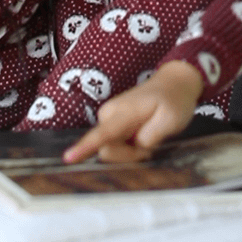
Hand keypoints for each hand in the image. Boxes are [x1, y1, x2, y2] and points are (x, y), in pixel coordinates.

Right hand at [63, 61, 203, 163]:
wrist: (173, 83)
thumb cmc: (174, 101)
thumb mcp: (171, 120)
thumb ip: (151, 136)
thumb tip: (134, 146)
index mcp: (124, 111)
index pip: (102, 133)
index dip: (85, 147)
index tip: (68, 158)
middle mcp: (110, 113)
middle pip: (108, 149)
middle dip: (130, 155)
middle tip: (152, 143)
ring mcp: (109, 117)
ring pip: (111, 149)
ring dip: (132, 151)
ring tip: (150, 135)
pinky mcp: (112, 123)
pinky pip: (115, 144)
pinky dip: (131, 146)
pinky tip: (143, 135)